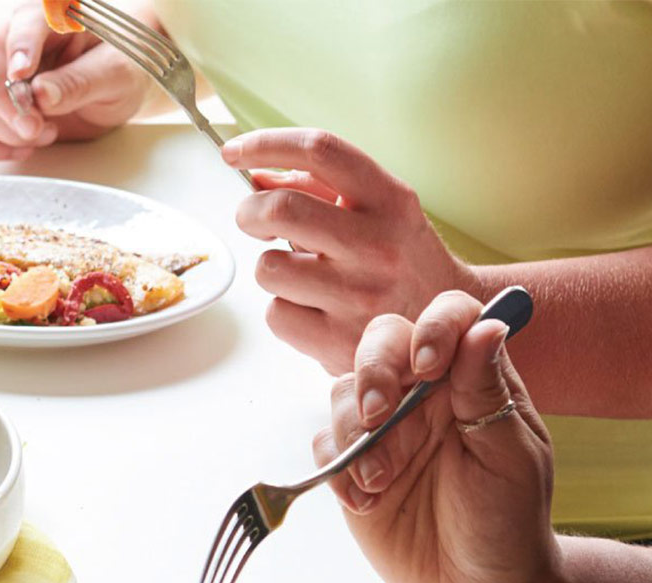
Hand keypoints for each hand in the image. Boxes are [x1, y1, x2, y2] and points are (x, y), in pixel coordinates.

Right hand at [0, 1, 151, 161]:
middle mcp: (15, 36)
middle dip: (6, 100)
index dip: (19, 47)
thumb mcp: (118, 76)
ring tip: (44, 135)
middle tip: (37, 129)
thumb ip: (82, 81)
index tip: (21, 77)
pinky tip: (20, 147)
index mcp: (51, 16)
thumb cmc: (122, 71)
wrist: (117, 92)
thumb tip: (40, 94)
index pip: (23, 21)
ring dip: (1, 126)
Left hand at [224, 128, 477, 372]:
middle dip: (249, 212)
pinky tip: (311, 309)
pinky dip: (282, 309)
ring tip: (299, 274)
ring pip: (268, 267)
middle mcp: (377, 245)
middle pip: (281, 208)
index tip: (234, 151)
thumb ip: (320, 187)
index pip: (321, 150)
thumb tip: (258, 175)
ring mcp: (359, 296)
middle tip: (252, 220)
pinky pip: (276, 314)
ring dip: (270, 267)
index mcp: (390, 200)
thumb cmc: (399, 261)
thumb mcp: (379, 211)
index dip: (267, 144)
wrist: (445, 330)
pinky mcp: (339, 341)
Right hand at [317, 292, 556, 582]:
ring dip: (355, 434)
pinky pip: (323, 445)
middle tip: (379, 416)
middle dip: (373, 375)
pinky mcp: (352, 466)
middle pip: (379, 343)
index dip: (432, 328)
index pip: (449, 319)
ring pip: (343, 393)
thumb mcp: (511, 456)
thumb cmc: (508, 522)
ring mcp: (384, 430)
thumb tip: (486, 326)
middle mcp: (424, 395)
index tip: (427, 367)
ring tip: (382, 481)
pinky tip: (365, 500)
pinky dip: (336, 469)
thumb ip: (488, 391)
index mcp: (472, 381)